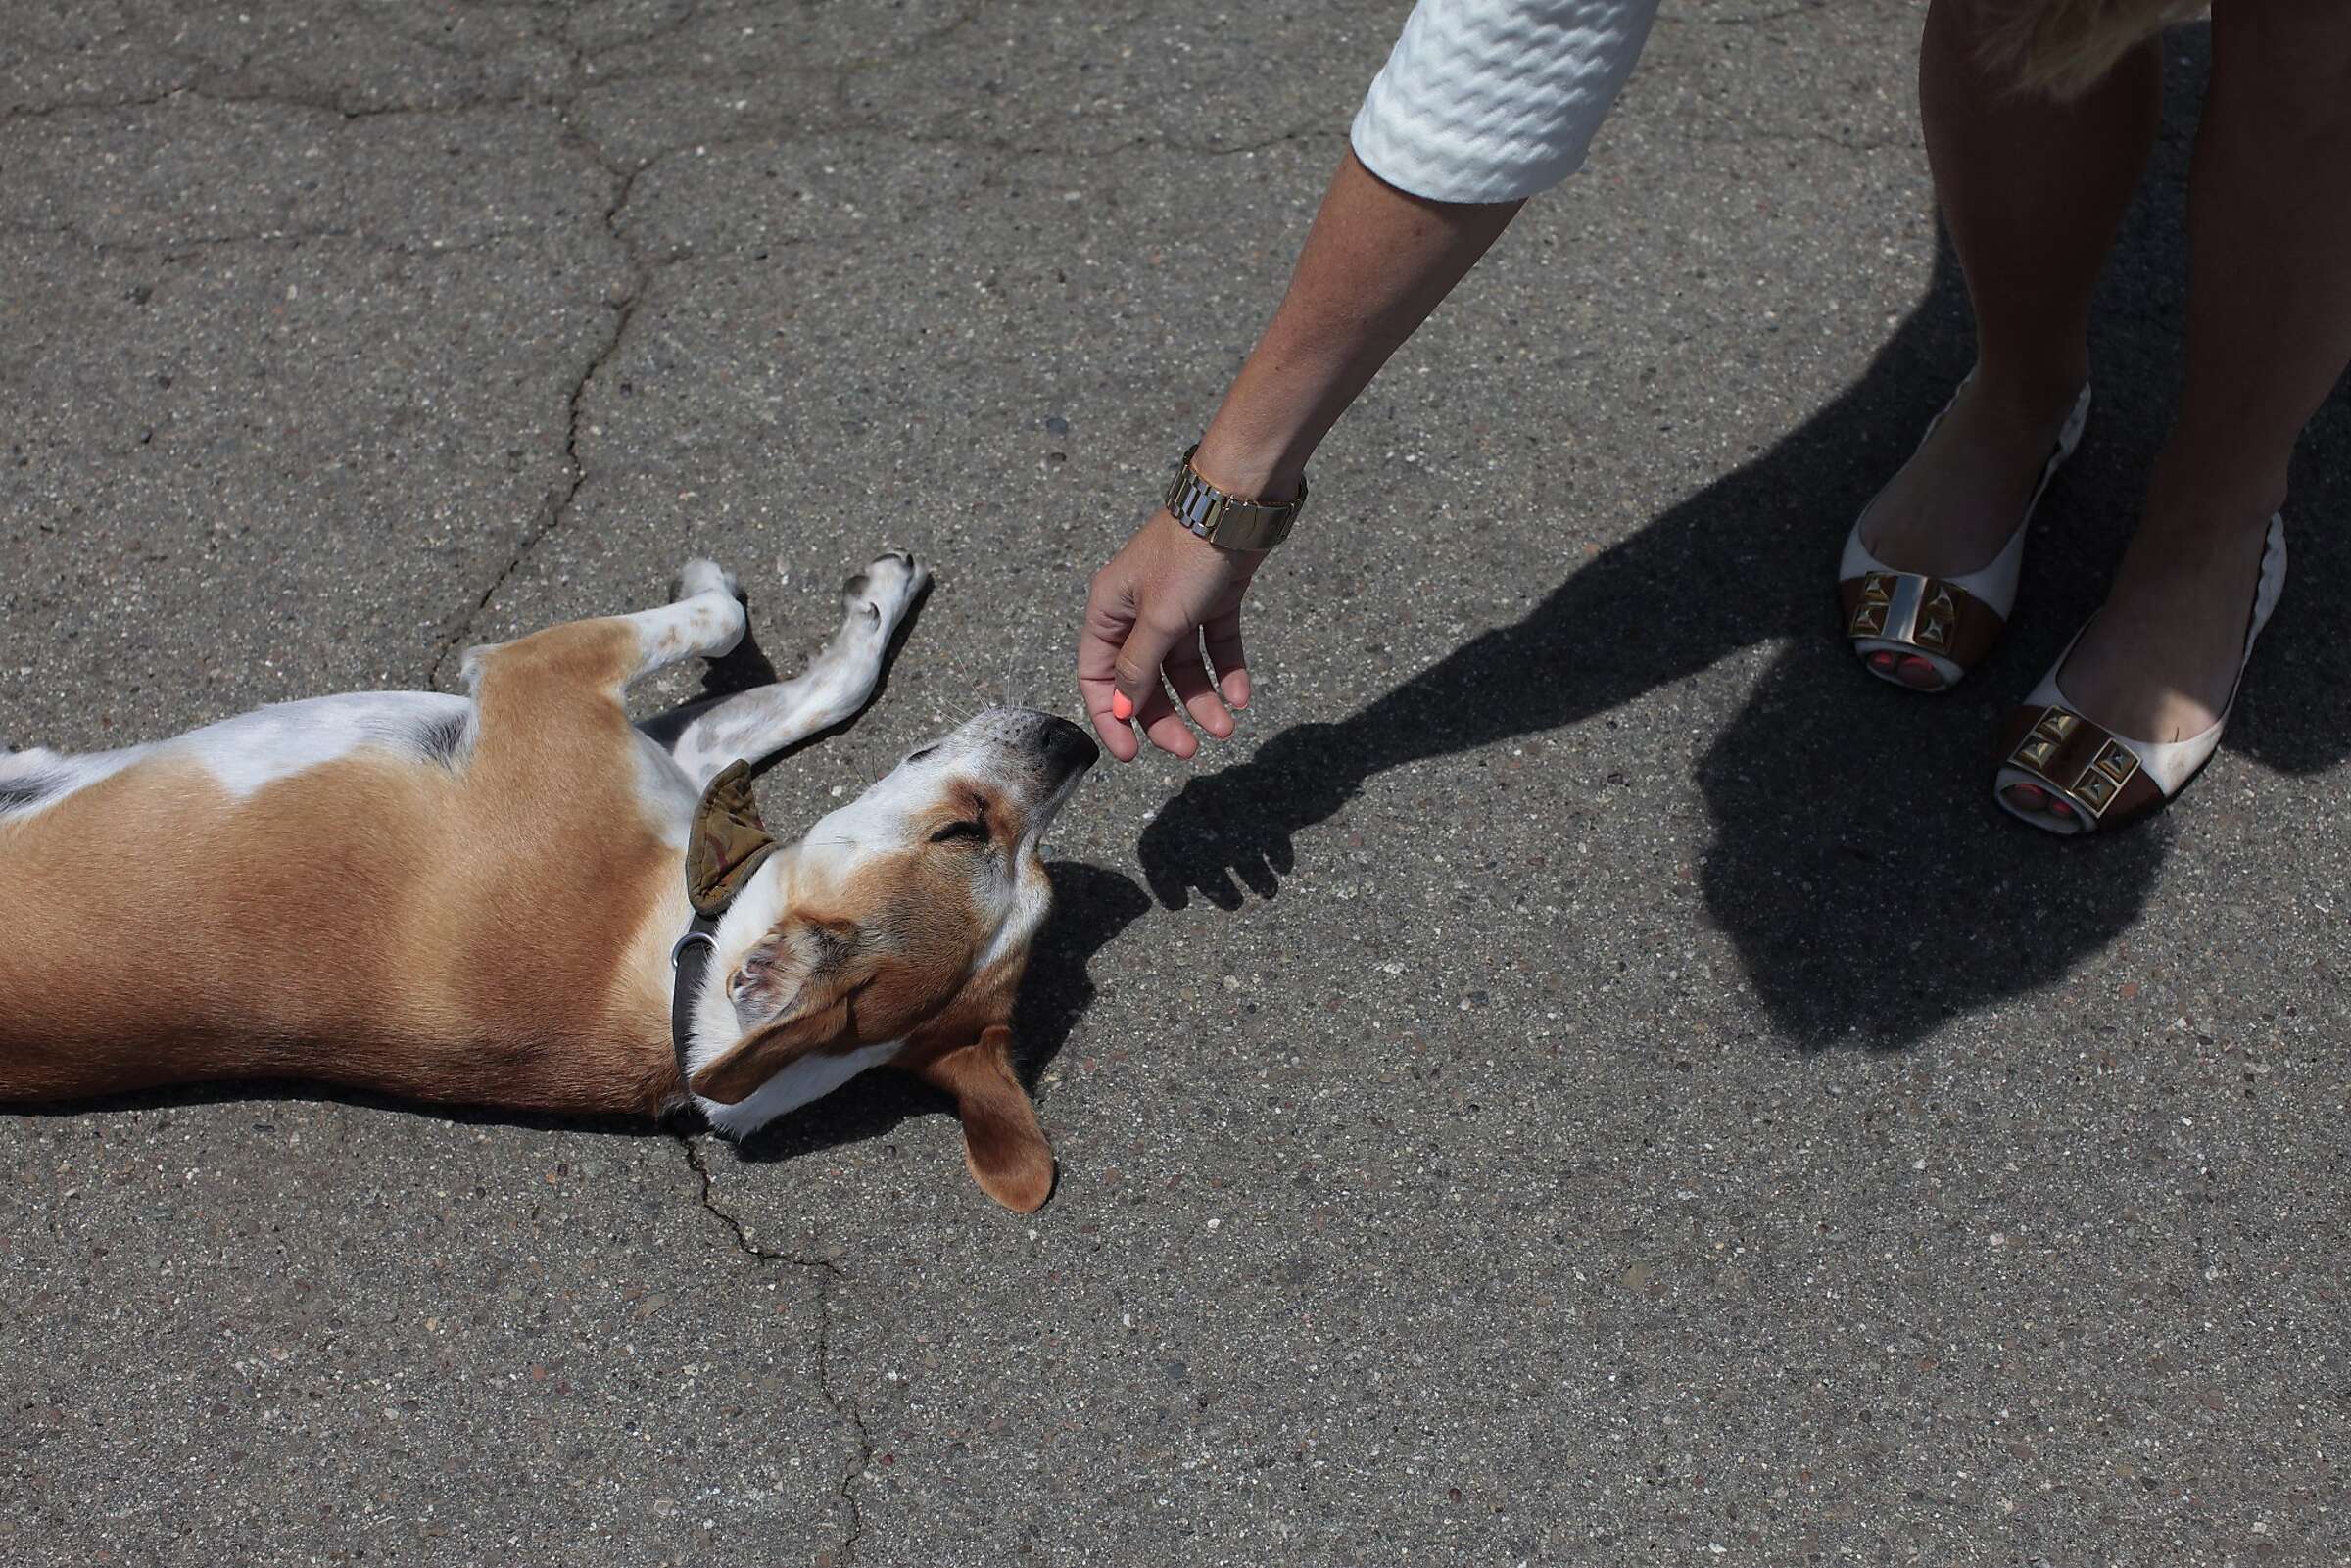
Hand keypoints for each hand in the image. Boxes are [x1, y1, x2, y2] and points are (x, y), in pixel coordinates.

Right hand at [1077, 509, 1262, 760]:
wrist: (1239, 505)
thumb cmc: (1189, 555)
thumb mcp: (1160, 618)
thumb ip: (1140, 666)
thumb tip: (1124, 707)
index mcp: (1110, 610)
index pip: (1100, 676)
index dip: (1112, 717)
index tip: (1132, 754)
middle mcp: (1138, 610)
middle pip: (1145, 678)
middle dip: (1165, 716)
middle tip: (1190, 749)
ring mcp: (1178, 604)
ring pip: (1184, 667)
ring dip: (1203, 700)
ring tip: (1228, 727)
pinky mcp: (1213, 599)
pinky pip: (1216, 646)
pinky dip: (1227, 671)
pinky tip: (1242, 696)